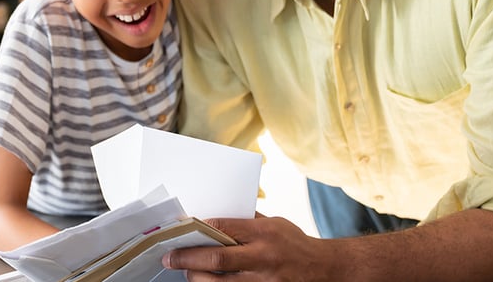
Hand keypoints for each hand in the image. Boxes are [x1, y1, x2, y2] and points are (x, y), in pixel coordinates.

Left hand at [162, 215, 340, 280]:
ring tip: (186, 271)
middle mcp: (262, 257)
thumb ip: (247, 221)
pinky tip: (204, 281)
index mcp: (264, 233)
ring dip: (197, 277)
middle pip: (217, 259)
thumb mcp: (274, 223)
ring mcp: (262, 281)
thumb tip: (214, 217)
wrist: (324, 269)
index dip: (198, 228)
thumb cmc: (295, 243)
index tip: (181, 230)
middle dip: (187, 258)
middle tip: (169, 258)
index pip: (222, 227)